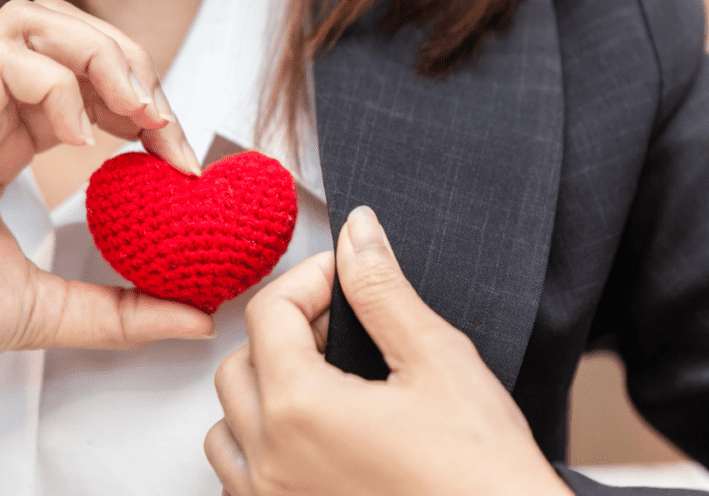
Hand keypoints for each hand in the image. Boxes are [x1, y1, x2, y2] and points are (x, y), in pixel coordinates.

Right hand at [0, 0, 210, 438]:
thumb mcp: (48, 311)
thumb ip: (121, 311)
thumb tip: (197, 320)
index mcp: (2, 142)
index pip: (83, 82)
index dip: (143, 104)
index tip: (180, 160)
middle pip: (65, 32)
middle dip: (132, 65)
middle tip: (165, 126)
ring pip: (33, 22)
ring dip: (102, 56)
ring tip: (136, 114)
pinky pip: (4, 61)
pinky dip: (57, 85)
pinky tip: (78, 138)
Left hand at [205, 206, 573, 495]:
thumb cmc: (480, 472)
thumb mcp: (436, 360)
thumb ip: (382, 291)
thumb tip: (358, 235)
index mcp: (299, 410)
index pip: (268, 313)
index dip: (309, 279)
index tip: (344, 277)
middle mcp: (271, 460)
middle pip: (239, 363)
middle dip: (285, 332)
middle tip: (342, 326)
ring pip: (228, 424)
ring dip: (263, 391)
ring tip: (324, 383)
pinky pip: (239, 476)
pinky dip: (259, 446)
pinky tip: (311, 436)